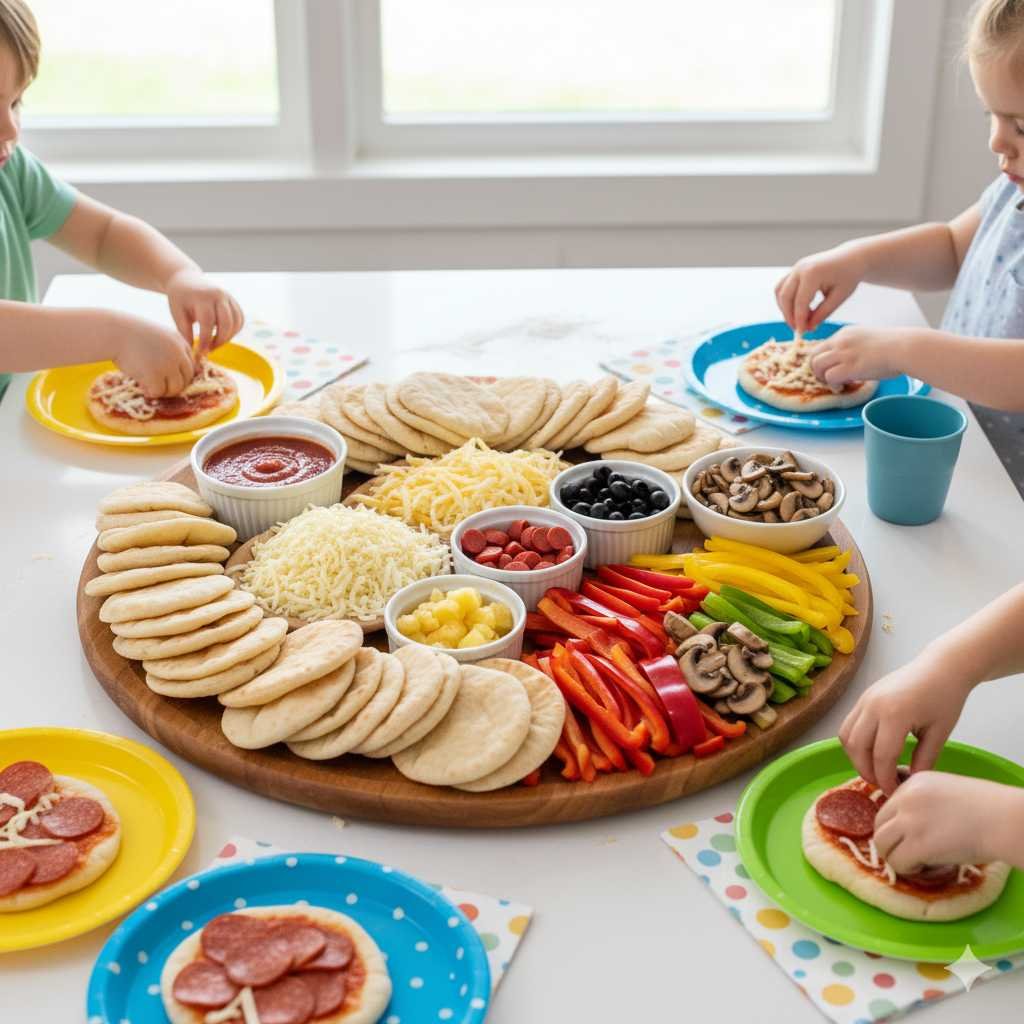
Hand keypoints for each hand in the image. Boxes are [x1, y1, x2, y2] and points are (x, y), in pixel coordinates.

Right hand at [110, 314, 195, 397]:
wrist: (112, 332)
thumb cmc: (128, 334)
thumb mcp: (155, 336)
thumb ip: (167, 351)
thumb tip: (172, 374)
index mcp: (179, 341)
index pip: (190, 364)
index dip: (180, 374)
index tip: (169, 378)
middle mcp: (178, 353)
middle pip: (186, 378)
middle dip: (174, 386)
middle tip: (160, 387)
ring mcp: (168, 365)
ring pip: (175, 388)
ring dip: (163, 391)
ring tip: (150, 387)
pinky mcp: (155, 376)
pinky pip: (159, 392)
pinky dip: (151, 393)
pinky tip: (141, 387)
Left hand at [165, 268, 243, 356]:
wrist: (187, 279)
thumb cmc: (180, 299)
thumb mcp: (178, 314)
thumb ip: (185, 332)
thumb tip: (194, 353)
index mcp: (202, 297)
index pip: (208, 323)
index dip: (205, 340)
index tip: (200, 353)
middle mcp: (218, 295)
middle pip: (226, 323)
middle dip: (219, 341)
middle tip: (209, 350)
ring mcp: (228, 297)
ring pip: (236, 323)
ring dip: (228, 337)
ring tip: (214, 343)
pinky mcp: (234, 301)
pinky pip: (240, 320)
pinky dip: (234, 331)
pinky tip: (222, 335)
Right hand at [775, 245, 867, 331]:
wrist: (852, 257)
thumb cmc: (849, 276)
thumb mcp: (839, 297)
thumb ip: (822, 313)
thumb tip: (808, 327)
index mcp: (813, 273)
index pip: (800, 302)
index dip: (800, 320)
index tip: (802, 333)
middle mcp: (800, 268)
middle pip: (785, 297)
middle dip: (789, 316)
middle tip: (799, 329)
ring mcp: (795, 268)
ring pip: (779, 292)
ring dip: (784, 308)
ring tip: (797, 320)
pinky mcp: (794, 270)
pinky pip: (782, 287)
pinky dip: (786, 300)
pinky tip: (797, 309)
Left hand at [807, 325, 912, 386]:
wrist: (906, 348)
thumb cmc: (896, 346)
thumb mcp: (870, 340)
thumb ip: (856, 349)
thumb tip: (853, 364)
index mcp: (845, 333)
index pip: (822, 347)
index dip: (824, 361)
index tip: (832, 369)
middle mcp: (841, 340)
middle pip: (814, 356)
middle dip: (817, 370)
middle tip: (828, 379)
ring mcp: (844, 353)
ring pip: (817, 366)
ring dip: (822, 378)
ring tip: (836, 384)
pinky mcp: (849, 366)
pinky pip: (829, 377)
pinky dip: (833, 384)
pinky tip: (842, 387)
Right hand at [839, 656, 970, 793]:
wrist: (941, 666)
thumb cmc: (946, 697)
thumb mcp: (940, 733)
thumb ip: (924, 760)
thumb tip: (910, 782)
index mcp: (895, 714)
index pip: (881, 756)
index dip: (886, 779)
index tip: (895, 792)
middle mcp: (873, 706)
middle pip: (857, 748)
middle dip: (867, 771)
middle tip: (884, 784)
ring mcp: (864, 699)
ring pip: (846, 736)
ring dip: (856, 757)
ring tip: (876, 768)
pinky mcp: (863, 697)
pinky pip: (848, 724)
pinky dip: (855, 742)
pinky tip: (872, 750)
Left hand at [874, 772, 1023, 871]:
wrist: (1005, 820)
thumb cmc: (989, 810)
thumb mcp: (948, 792)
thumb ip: (925, 802)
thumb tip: (909, 825)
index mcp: (914, 782)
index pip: (888, 805)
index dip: (896, 826)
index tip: (909, 838)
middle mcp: (906, 797)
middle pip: (879, 824)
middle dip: (892, 842)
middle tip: (910, 854)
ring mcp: (910, 820)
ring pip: (882, 844)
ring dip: (896, 857)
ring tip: (918, 863)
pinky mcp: (918, 844)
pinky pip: (898, 862)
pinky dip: (909, 870)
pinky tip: (927, 868)